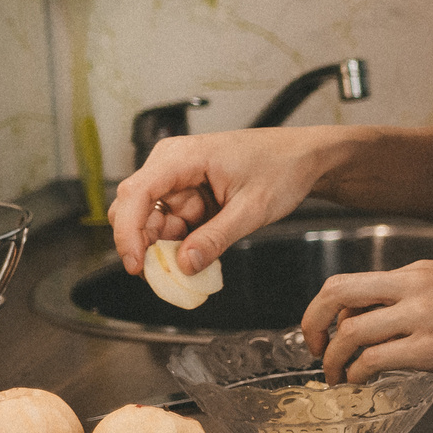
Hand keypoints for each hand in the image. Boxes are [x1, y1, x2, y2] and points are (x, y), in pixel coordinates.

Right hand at [108, 127, 345, 276]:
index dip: (128, 232)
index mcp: (182, 157)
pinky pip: (171, 224)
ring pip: (151, 222)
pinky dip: (179, 244)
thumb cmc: (282, 167)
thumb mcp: (251, 209)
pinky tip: (198, 254)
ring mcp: (178, 180)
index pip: (135, 194)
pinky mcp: (188, 195)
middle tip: (164, 275)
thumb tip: (184, 265)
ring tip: (191, 265)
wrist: (304, 158)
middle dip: (145, 244)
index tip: (136, 264)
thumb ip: (216, 238)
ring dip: (164, 248)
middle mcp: (172, 165)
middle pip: (135, 209)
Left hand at [303, 259, 432, 383]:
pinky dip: (357, 373)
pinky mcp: (431, 348)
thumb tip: (385, 315)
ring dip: (333, 359)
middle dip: (313, 323)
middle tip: (313, 349)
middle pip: (337, 294)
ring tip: (337, 376)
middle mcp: (414, 287)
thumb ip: (419, 294)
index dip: (327, 309)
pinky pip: (374, 359)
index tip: (325, 331)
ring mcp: (421, 317)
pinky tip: (361, 382)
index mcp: (419, 271)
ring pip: (351, 332)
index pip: (352, 281)